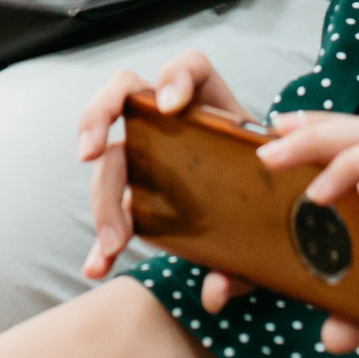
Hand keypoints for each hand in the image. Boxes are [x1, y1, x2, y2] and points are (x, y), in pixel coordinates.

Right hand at [76, 52, 255, 285]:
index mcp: (215, 114)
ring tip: (112, 243)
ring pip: (110, 153)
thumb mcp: (266, 229)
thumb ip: (247, 257)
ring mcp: (149, 153)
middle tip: (90, 154)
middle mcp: (175, 124)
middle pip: (127, 95)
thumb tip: (216, 288)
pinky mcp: (137, 191)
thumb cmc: (269, 211)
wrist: (263, 229)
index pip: (193, 68)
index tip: (170, 104)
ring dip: (102, 196)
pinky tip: (98, 266)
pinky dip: (99, 239)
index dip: (176, 75)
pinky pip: (110, 205)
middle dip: (100, 116)